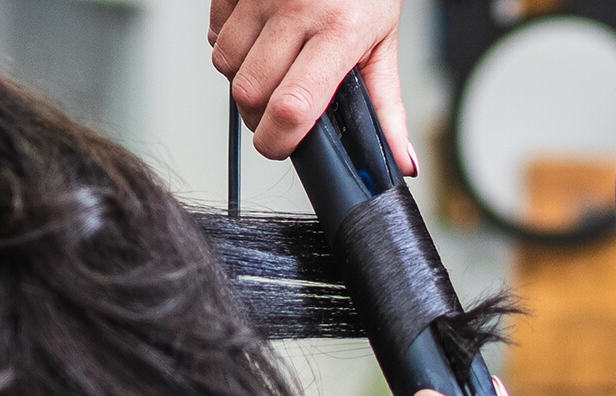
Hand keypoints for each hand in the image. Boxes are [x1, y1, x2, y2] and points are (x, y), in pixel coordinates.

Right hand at [209, 0, 416, 174]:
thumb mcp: (383, 44)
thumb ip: (386, 105)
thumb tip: (401, 161)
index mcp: (339, 31)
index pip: (293, 106)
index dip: (279, 140)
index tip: (282, 145)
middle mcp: (297, 10)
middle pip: (248, 93)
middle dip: (258, 115)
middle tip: (279, 108)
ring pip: (225, 65)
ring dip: (242, 78)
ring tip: (271, 66)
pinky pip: (215, 33)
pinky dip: (231, 45)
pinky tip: (258, 38)